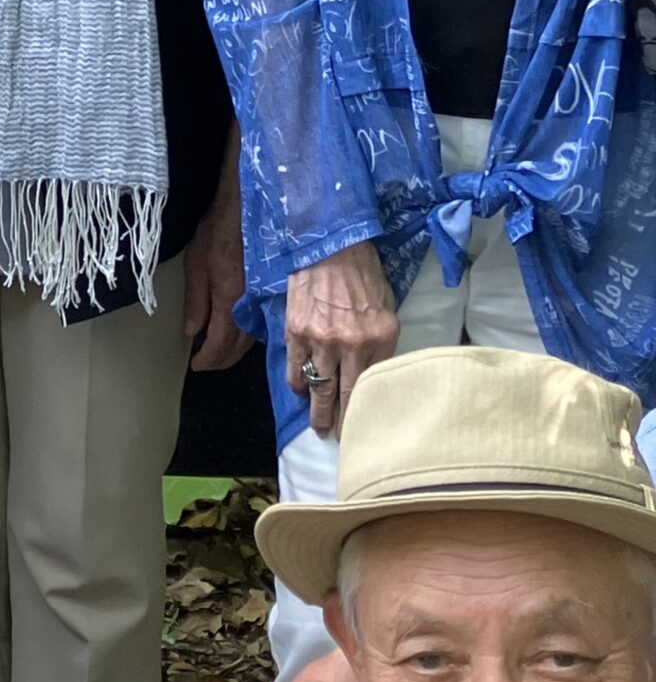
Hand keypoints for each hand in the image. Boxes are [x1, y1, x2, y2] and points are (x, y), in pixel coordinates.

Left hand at [182, 136, 252, 371]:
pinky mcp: (277, 291)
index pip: (220, 344)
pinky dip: (253, 333)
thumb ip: (196, 299)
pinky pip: (266, 322)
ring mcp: (268, 298)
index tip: (197, 365)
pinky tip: (244, 331)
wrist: (252, 204)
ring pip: (255, 337)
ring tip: (222, 351)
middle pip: (240, 347)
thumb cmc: (219, 228)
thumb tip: (193, 331)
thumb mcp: (196, 261)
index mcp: (229, 299)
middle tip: (208, 362)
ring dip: (238, 349)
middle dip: (223, 360)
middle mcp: (253, 304)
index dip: (208, 360)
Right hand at [284, 245, 398, 436]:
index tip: (364, 427)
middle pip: (345, 395)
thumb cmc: (363, 273)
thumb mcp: (386, 308)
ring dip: (317, 411)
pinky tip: (299, 391)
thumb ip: (381, 342)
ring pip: (319, 388)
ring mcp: (322, 339)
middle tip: (337, 438)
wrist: (329, 243)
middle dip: (340, 421)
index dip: (365, 411)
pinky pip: (296, 368)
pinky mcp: (296, 330)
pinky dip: (297, 384)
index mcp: (380, 338)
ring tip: (318, 425)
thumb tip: (374, 370)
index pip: (372, 386)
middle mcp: (352, 344)